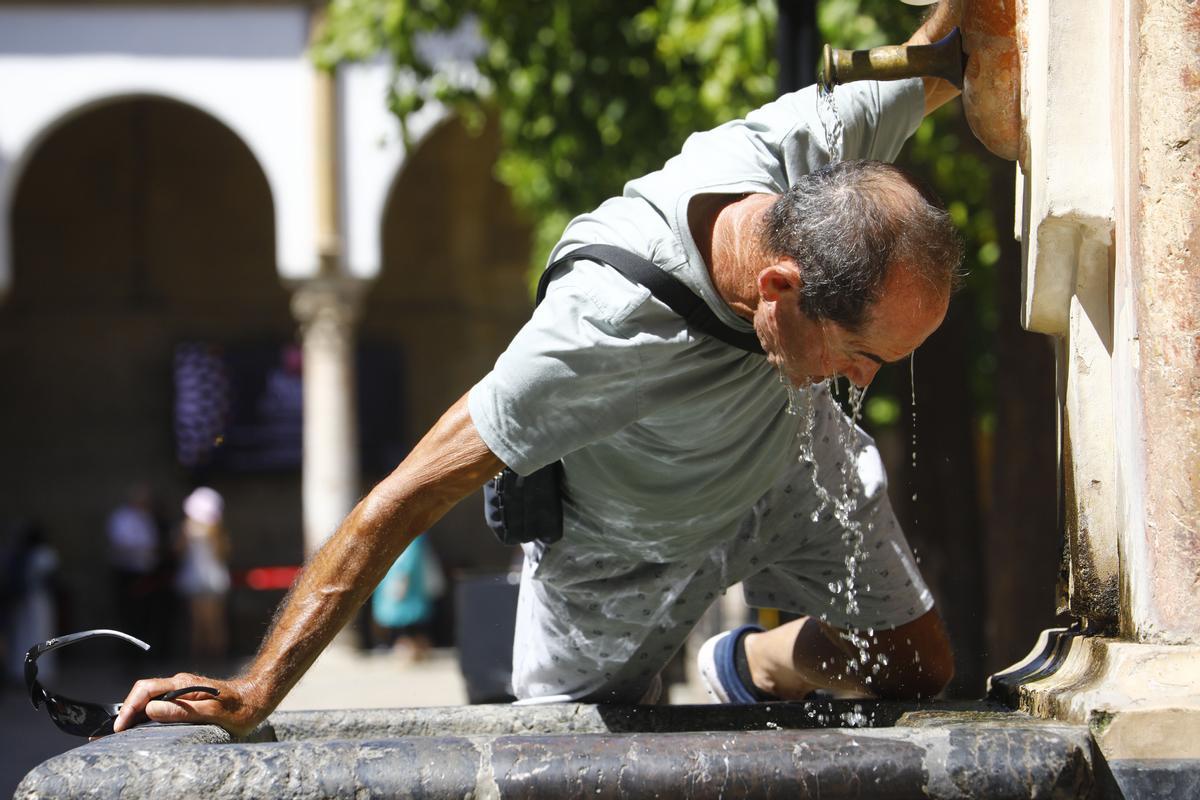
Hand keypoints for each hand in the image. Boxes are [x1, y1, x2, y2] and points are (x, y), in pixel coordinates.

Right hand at [113, 673, 266, 737]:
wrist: (258, 699)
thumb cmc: (241, 708)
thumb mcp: (213, 714)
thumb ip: (183, 711)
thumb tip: (151, 710)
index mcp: (184, 684)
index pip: (146, 689)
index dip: (129, 707)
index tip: (120, 727)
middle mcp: (180, 684)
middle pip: (143, 693)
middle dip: (125, 711)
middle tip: (111, 734)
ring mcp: (182, 691)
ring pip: (150, 699)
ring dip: (133, 714)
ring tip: (118, 734)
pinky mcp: (185, 699)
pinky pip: (159, 704)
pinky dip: (145, 715)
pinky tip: (139, 728)